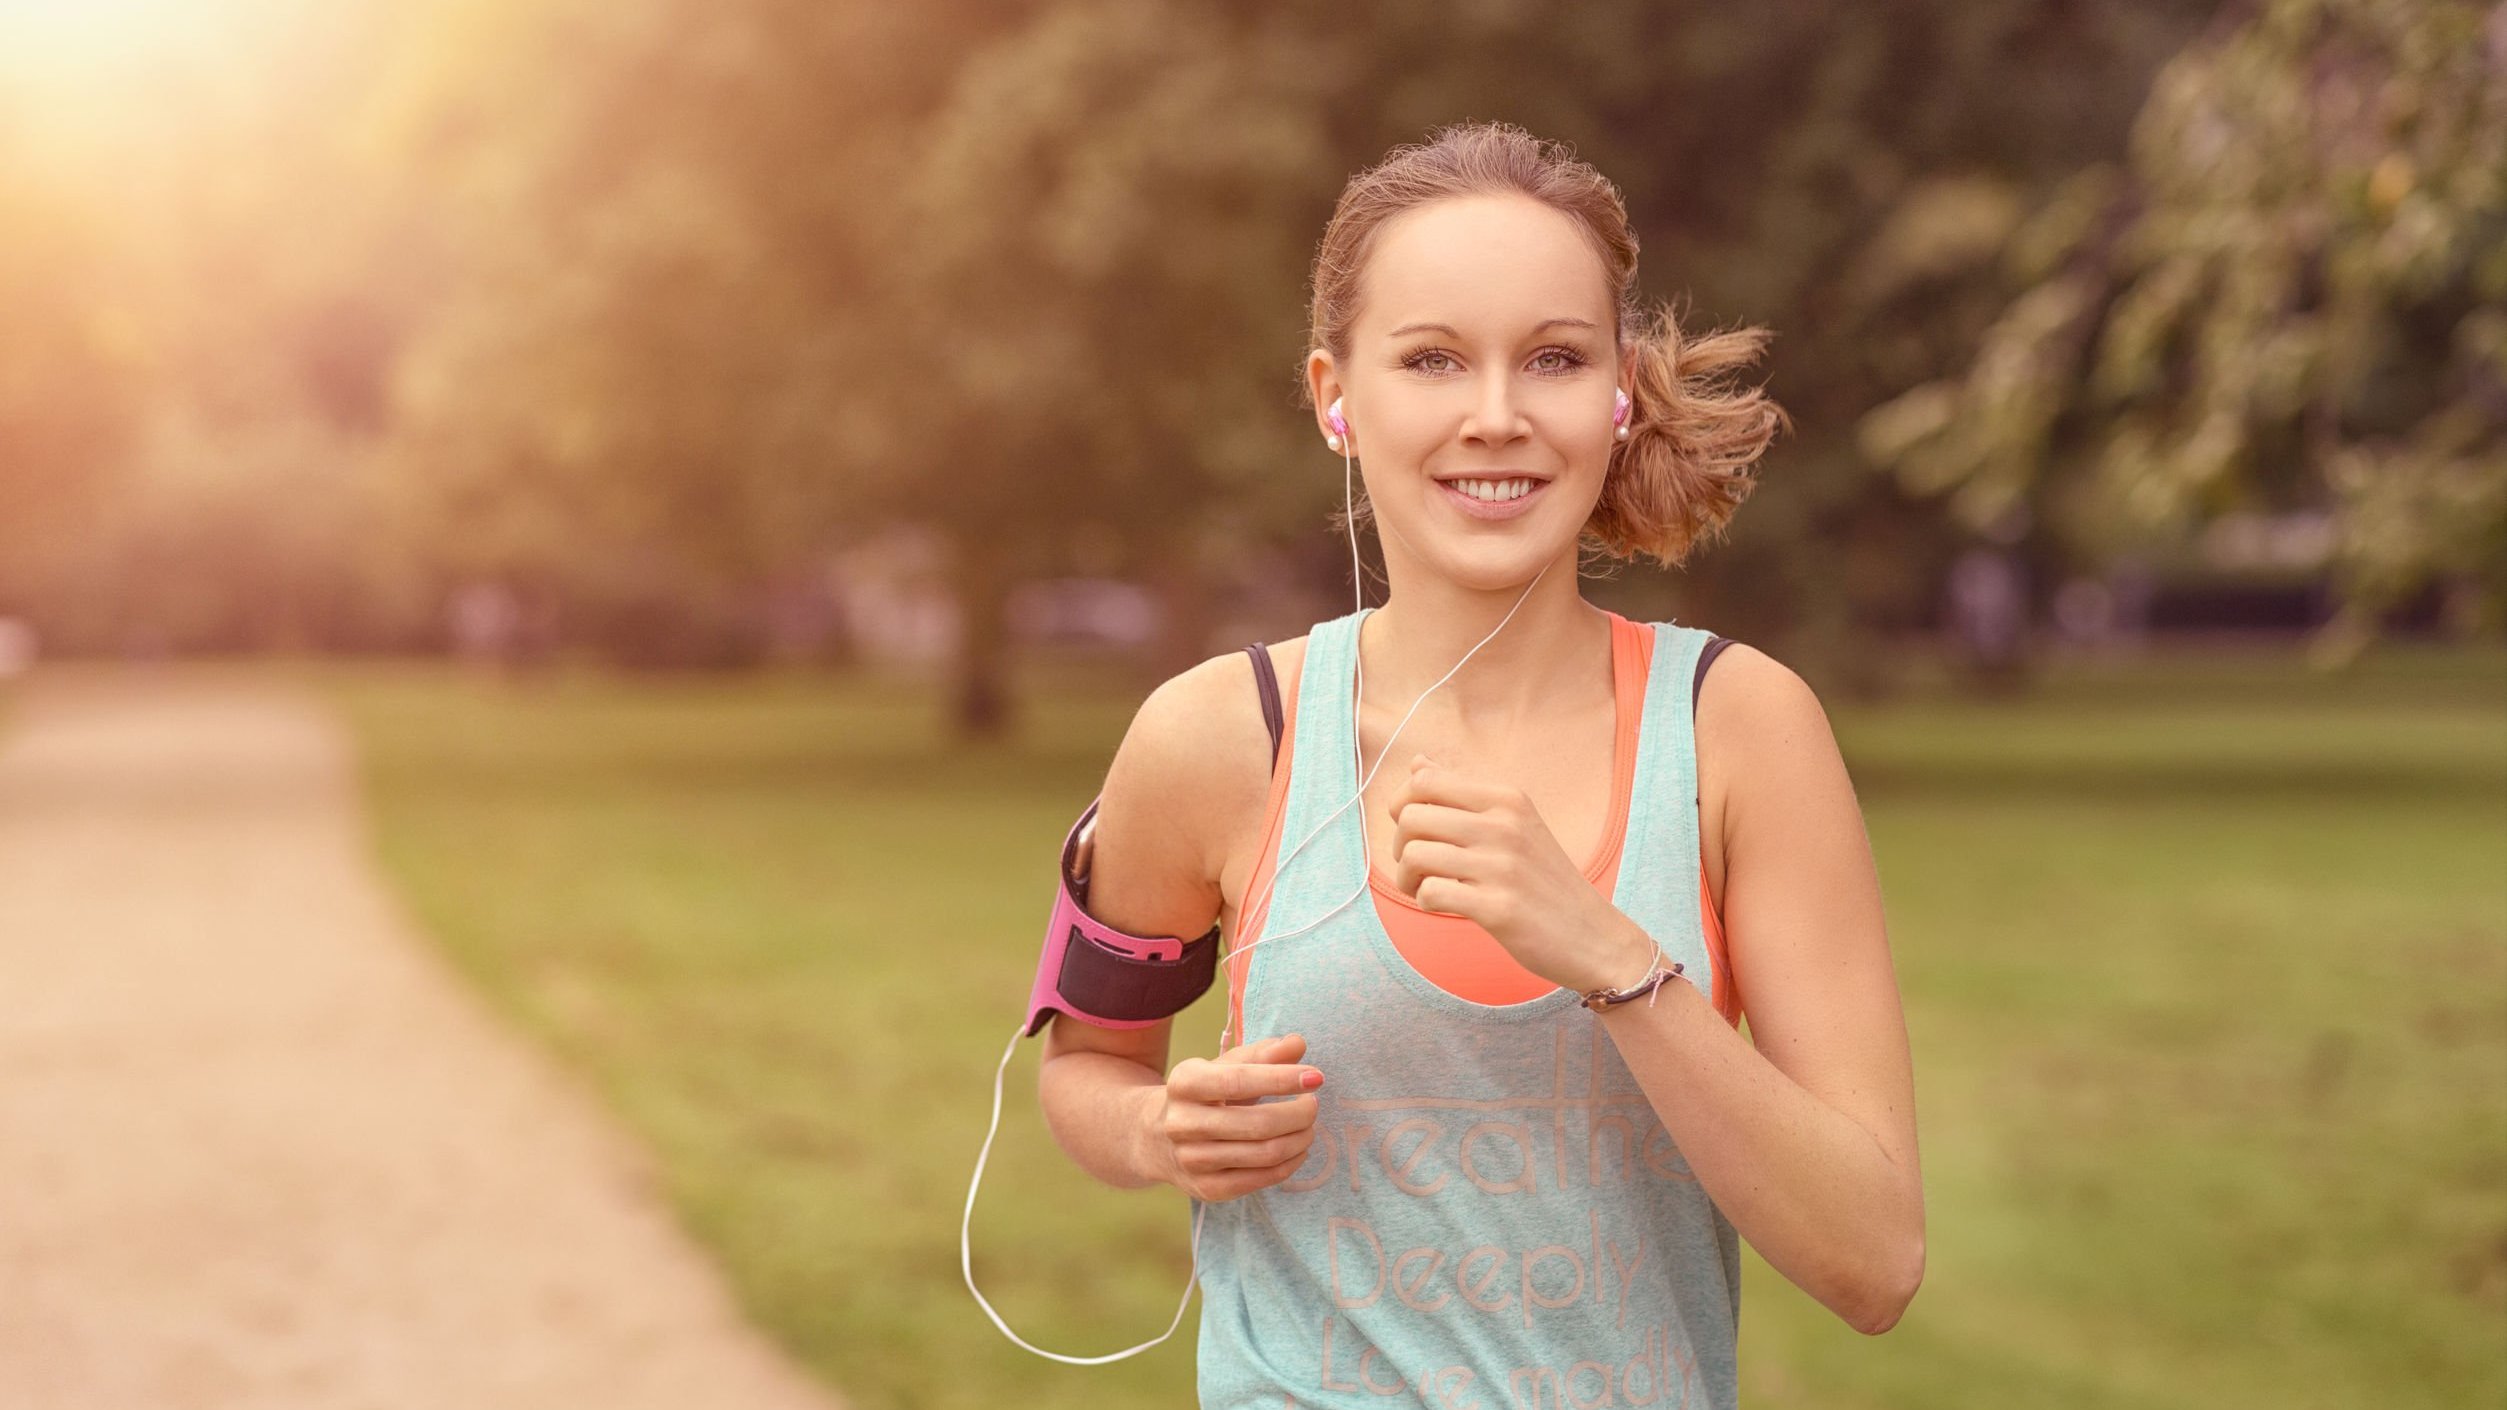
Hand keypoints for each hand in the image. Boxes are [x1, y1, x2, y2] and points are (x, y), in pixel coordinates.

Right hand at [1151, 1033, 1324, 1200]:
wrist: (1155, 1137)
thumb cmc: (1204, 1094)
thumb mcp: (1225, 1067)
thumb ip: (1262, 1055)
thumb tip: (1298, 1044)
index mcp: (1184, 1083)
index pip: (1238, 1081)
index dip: (1281, 1080)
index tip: (1316, 1077)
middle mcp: (1181, 1123)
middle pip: (1257, 1124)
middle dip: (1298, 1114)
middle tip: (1313, 1105)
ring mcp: (1191, 1160)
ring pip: (1263, 1154)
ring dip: (1298, 1139)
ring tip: (1309, 1126)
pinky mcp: (1207, 1189)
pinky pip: (1261, 1179)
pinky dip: (1290, 1163)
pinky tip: (1298, 1149)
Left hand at [1385, 753, 1657, 994]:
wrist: (1594, 936)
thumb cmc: (1545, 881)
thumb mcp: (1514, 823)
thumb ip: (1461, 793)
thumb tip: (1416, 762)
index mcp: (1508, 799)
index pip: (1425, 780)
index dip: (1402, 805)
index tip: (1414, 831)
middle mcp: (1505, 825)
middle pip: (1411, 816)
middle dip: (1400, 845)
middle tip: (1417, 867)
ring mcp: (1502, 866)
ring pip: (1415, 854)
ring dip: (1407, 878)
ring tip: (1424, 889)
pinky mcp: (1499, 908)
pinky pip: (1431, 893)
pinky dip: (1425, 902)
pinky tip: (1443, 906)